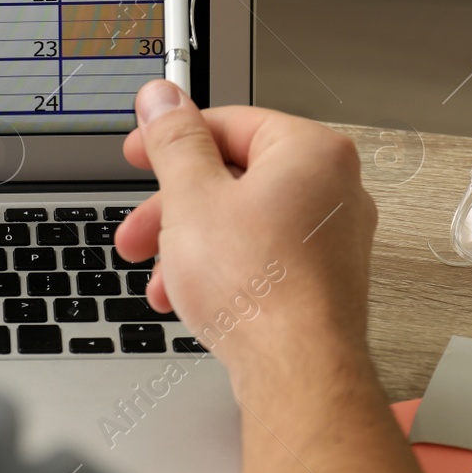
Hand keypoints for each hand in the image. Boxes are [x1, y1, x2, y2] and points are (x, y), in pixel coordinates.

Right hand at [116, 82, 423, 472]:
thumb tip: (163, 99)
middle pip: (231, 175)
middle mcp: (332, 189)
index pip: (227, 122)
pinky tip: (186, 294)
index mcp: (310, 152)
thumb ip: (173, 141)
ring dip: (187, 243)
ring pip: (240, 220)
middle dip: (172, 206)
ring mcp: (331, 236)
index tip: (139, 152)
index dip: (170, 139)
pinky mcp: (322, 277)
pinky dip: (218, 267)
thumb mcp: (191, 197)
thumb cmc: (258, 289)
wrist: (296, 373)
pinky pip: (259, 254)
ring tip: (157, 273)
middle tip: (140, 227)